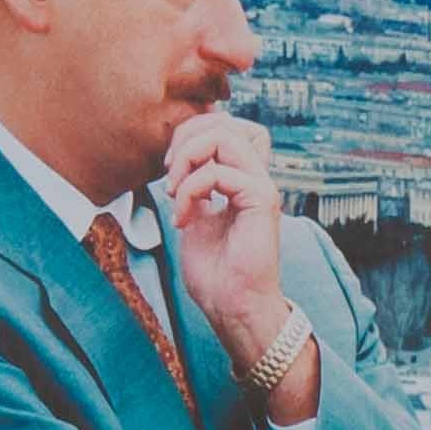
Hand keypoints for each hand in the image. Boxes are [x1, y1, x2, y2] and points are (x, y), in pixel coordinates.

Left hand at [155, 111, 310, 415]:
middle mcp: (255, 177)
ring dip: (188, 158)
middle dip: (185, 139)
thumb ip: (191, 184)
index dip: (192, 132)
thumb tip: (178, 158)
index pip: (224, 126)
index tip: (170, 168)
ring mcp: (261, 186)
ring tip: (174, 193)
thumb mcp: (194, 216)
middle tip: (169, 176)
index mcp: (241, 178)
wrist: (233, 307)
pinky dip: (191, 190)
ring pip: (225, 135)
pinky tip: (183, 218)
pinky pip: (220, 172)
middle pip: (224, 122)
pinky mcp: (262, 200)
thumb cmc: (215, 273)